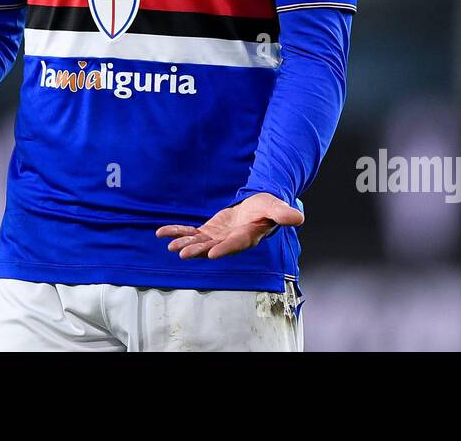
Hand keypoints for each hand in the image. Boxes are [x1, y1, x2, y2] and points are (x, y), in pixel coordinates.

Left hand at [156, 192, 303, 259]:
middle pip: (212, 247)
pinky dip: (177, 232)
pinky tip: (161, 234)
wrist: (258, 208)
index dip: (224, 249)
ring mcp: (218, 238)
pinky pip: (191, 233)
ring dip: (184, 243)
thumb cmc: (268, 208)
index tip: (211, 253)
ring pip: (198, 243)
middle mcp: (230, 241)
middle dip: (197, 250)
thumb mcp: (276, 207)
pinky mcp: (209, 232)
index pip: (235, 244)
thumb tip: (298, 218)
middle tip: (182, 253)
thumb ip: (284, 214)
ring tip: (170, 246)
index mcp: (247, 236)